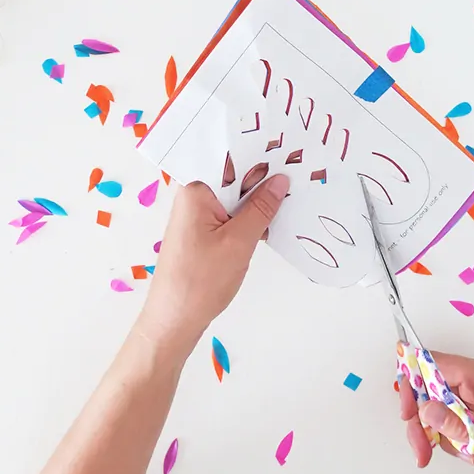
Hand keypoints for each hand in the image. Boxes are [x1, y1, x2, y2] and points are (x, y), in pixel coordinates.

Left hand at [136, 174, 288, 361]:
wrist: (174, 320)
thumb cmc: (200, 281)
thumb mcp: (239, 241)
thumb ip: (261, 208)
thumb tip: (280, 181)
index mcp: (196, 191)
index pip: (232, 162)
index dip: (260, 158)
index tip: (289, 154)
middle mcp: (194, 199)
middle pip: (235, 180)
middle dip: (263, 181)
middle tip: (298, 174)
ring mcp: (198, 217)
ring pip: (236, 201)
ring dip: (259, 204)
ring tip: (293, 197)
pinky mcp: (203, 234)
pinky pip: (231, 218)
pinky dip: (249, 221)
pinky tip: (273, 224)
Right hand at [400, 353, 473, 473]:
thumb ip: (460, 425)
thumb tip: (424, 408)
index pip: (433, 364)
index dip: (413, 384)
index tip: (407, 415)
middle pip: (433, 387)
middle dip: (423, 419)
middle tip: (423, 452)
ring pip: (442, 405)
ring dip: (441, 432)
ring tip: (463, 457)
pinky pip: (457, 416)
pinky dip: (455, 436)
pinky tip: (471, 455)